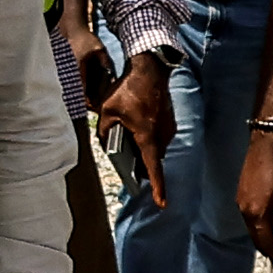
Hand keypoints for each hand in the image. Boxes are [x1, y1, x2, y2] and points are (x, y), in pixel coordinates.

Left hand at [98, 55, 170, 214]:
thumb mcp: (108, 111)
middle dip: (143, 169)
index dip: (157, 187)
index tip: (162, 203)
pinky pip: (159, 139)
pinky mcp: (168, 122)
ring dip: (145, 154)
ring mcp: (167, 128)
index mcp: (147, 136)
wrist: (149, 69)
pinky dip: (149, 142)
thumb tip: (105, 145)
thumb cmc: (128, 89)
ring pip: (156, 150)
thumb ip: (104, 132)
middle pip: (153, 161)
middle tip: (133, 175)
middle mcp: (162, 135)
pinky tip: (136, 134)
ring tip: (130, 151)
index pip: (153, 167)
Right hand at [233, 125, 272, 264]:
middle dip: (270, 249)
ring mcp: (241, 202)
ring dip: (267, 234)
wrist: (266, 144)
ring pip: (254, 227)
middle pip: (257, 238)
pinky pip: (251, 216)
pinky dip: (262, 223)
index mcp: (258, 213)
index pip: (266, 243)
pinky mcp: (242, 194)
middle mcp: (246, 211)